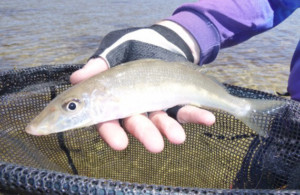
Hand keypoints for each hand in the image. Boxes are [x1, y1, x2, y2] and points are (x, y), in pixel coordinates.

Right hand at [70, 21, 215, 152]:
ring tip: (178, 137)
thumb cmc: (134, 46)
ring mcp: (158, 107)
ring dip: (170, 129)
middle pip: (138, 124)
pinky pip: (187, 110)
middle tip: (154, 145)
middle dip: (146, 134)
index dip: (112, 132)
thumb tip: (77, 78)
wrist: (163, 41)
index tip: (119, 143)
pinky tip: (208, 118)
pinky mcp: (178, 102)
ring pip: (162, 122)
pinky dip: (197, 115)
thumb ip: (98, 64)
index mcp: (116, 100)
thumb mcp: (114, 50)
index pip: (109, 119)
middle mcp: (136, 108)